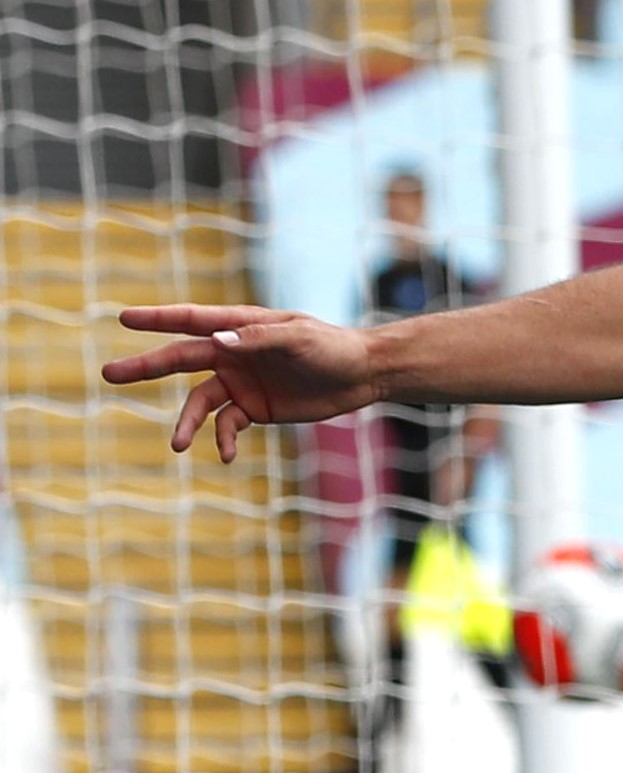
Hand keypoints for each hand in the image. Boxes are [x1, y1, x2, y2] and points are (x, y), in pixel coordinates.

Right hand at [102, 305, 382, 462]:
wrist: (363, 375)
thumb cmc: (333, 347)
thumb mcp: (299, 339)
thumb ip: (257, 339)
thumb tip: (216, 340)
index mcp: (242, 326)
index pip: (193, 320)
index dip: (159, 319)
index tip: (125, 317)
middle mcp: (234, 352)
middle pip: (180, 359)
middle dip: (145, 367)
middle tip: (109, 373)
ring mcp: (241, 381)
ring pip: (199, 401)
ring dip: (186, 422)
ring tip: (176, 443)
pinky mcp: (254, 407)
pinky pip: (226, 425)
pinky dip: (222, 439)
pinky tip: (226, 455)